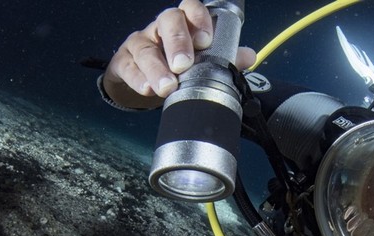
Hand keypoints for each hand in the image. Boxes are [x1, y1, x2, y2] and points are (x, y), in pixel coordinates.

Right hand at [103, 0, 255, 106]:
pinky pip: (127, 66)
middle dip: (177, 42)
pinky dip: (138, 78)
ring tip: (167, 86)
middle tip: (183, 65)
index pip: (191, 8)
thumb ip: (224, 58)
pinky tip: (147, 88)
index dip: (199, 19)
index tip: (206, 41)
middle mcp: (161, 28)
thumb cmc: (175, 67)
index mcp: (184, 24)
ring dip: (157, 69)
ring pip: (146, 48)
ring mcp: (140, 43)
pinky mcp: (124, 61)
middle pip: (168, 21)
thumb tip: (249, 56)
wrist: (144, 83)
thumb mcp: (200, 62)